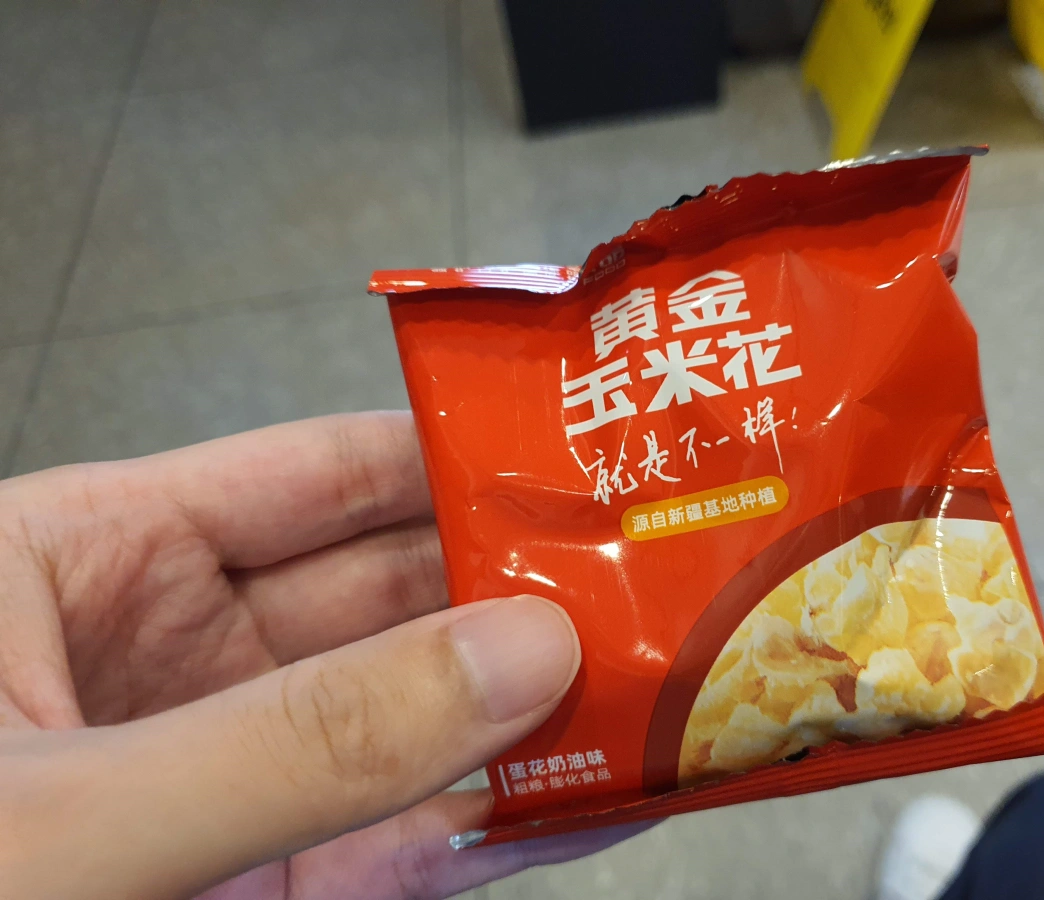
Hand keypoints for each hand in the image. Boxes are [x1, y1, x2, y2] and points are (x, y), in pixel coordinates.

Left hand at [0, 412, 643, 898]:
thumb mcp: (63, 814)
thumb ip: (298, 736)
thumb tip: (521, 651)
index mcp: (93, 559)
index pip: (319, 476)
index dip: (454, 456)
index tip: (585, 459)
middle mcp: (179, 661)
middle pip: (393, 598)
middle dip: (523, 592)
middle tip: (664, 582)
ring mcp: (232, 785)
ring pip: (417, 728)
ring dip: (537, 714)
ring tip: (670, 684)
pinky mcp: (267, 894)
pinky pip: (406, 849)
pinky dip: (506, 828)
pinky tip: (606, 798)